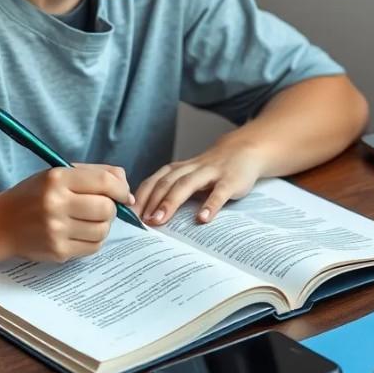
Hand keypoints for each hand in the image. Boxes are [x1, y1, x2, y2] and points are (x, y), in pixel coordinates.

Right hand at [0, 164, 132, 261]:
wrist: (0, 224)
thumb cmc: (34, 196)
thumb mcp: (58, 175)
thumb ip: (95, 174)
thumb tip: (128, 192)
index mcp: (58, 179)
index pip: (104, 182)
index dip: (121, 189)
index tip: (123, 194)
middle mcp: (56, 203)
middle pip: (106, 208)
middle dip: (110, 208)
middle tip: (100, 208)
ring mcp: (56, 230)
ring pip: (103, 230)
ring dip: (102, 225)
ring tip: (87, 220)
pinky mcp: (58, 250)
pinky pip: (93, 247)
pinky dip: (92, 240)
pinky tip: (79, 233)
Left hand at [133, 141, 266, 225]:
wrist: (245, 150)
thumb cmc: (212, 171)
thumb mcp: (189, 176)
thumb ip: (172, 191)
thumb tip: (148, 217)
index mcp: (179, 169)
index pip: (154, 181)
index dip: (140, 197)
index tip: (128, 215)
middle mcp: (191, 168)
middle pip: (167, 182)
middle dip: (152, 201)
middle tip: (141, 221)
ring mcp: (211, 173)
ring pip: (187, 184)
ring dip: (171, 202)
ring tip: (160, 220)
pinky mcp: (231, 180)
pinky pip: (219, 192)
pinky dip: (210, 205)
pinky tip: (202, 219)